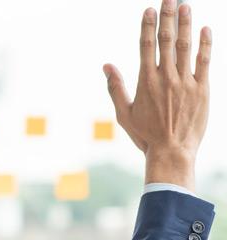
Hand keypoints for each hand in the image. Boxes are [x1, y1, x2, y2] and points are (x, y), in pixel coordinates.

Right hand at [105, 0, 210, 188]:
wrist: (171, 152)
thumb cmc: (145, 135)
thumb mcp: (124, 113)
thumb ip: (116, 87)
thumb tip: (107, 66)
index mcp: (146, 82)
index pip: (147, 46)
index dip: (148, 26)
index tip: (150, 10)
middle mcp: (166, 78)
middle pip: (167, 40)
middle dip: (168, 17)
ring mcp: (186, 82)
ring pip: (185, 46)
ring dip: (186, 24)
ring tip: (186, 6)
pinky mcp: (202, 89)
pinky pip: (205, 61)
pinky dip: (205, 44)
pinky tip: (205, 29)